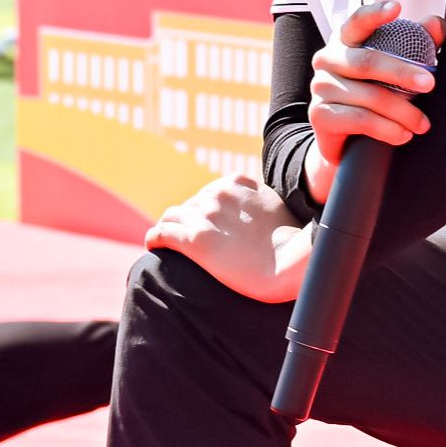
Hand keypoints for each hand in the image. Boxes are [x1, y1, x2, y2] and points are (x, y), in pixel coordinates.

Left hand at [144, 172, 310, 304]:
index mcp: (236, 182)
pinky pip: (161, 233)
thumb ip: (257, 200)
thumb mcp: (276, 206)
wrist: (290, 265)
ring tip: (170, 242)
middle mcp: (218, 193)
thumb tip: (253, 210)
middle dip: (191, 220)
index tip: (209, 225)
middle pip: (191, 205)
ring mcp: (205, 215)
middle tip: (193, 240)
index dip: (207, 210)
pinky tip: (155, 247)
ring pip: (172, 216)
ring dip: (172, 227)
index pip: (209, 192)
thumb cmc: (290, 243)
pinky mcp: (194, 239)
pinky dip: (155, 239)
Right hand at [305, 0, 445, 197]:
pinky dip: (387, 129)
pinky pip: (360, 120)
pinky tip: (403, 135)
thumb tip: (436, 25)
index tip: (396, 8)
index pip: (357, 21)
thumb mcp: (396, 70)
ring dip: (402, 111)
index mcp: (345, 41)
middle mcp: (327, 59)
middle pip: (367, 62)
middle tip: (430, 84)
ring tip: (422, 124)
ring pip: (369, 96)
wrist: (347, 141)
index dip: (375, 14)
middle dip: (402, 73)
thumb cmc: (374, 96)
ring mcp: (320, 87)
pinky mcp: (319, 115)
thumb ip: (417, 45)